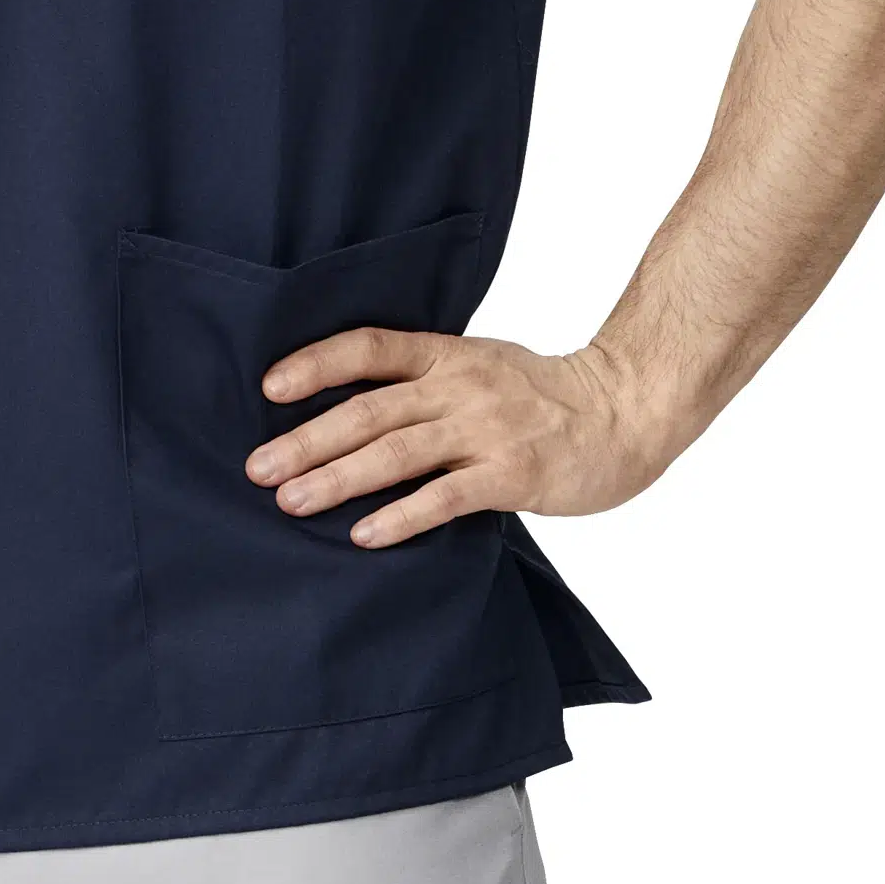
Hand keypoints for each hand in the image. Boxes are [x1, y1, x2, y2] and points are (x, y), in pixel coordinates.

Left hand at [246, 331, 675, 547]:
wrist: (627, 410)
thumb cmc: (547, 397)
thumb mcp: (482, 367)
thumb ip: (426, 383)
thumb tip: (352, 413)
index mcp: (448, 355)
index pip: (370, 348)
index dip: (317, 364)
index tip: (269, 388)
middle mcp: (461, 387)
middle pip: (369, 410)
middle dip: (307, 440)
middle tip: (257, 468)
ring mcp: (487, 430)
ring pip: (397, 453)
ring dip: (338, 478)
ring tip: (291, 501)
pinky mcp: (512, 474)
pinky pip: (445, 497)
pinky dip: (401, 516)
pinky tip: (364, 535)